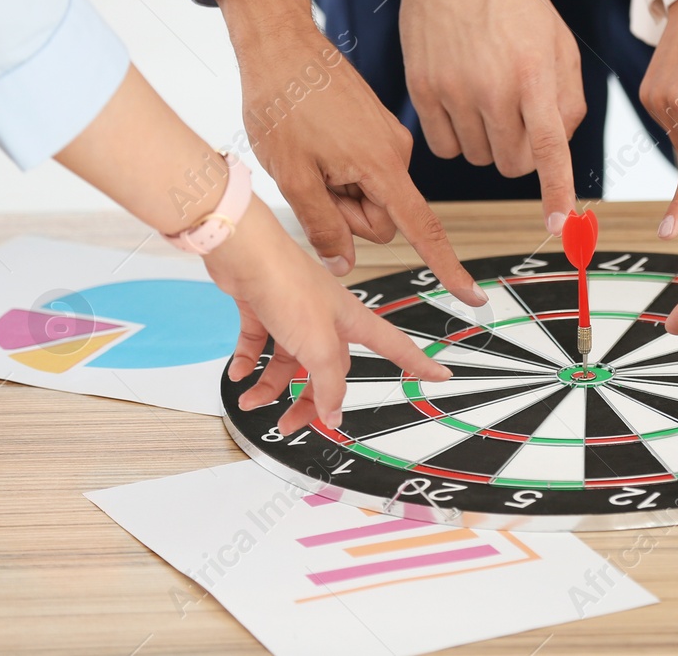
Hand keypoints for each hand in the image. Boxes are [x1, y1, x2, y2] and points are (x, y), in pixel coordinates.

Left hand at [211, 0, 479, 289]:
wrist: (281, 44)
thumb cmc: (282, 102)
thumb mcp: (292, 176)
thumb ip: (323, 226)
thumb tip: (344, 264)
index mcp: (382, 165)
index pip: (423, 229)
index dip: (446, 267)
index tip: (472, 295)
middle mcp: (396, 152)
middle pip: (383, 218)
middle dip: (347, 214)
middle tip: (309, 181)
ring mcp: (388, 137)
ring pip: (370, 194)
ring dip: (339, 190)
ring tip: (307, 156)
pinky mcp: (376, 127)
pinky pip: (365, 169)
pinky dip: (339, 169)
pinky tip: (312, 143)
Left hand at [213, 201, 470, 434]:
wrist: (244, 253)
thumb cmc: (287, 283)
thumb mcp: (318, 344)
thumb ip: (329, 383)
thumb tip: (334, 415)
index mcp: (352, 321)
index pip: (395, 346)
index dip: (419, 363)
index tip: (439, 374)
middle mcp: (327, 317)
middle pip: (329, 368)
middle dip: (310, 399)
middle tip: (294, 423)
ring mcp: (295, 313)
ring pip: (289, 361)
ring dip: (271, 386)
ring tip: (252, 401)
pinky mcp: (266, 307)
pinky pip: (259, 344)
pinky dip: (249, 361)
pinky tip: (238, 373)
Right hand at [394, 0, 584, 231]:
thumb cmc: (513, 0)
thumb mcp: (558, 41)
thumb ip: (567, 97)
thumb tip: (558, 145)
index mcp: (534, 73)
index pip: (549, 147)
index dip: (556, 193)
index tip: (560, 227)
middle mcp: (493, 87)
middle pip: (512, 163)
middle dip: (523, 155)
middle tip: (520, 121)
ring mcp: (452, 90)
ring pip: (479, 158)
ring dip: (490, 142)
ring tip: (489, 99)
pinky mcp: (421, 90)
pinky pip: (443, 146)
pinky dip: (456, 137)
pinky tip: (461, 102)